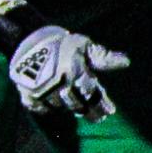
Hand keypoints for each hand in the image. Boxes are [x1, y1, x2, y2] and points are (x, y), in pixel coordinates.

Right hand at [6, 24, 127, 120]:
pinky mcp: (27, 94)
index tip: (109, 111)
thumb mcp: (83, 45)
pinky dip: (48, 108)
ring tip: (75, 107)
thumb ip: (102, 57)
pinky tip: (54, 106)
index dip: (102, 105)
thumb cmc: (60, 41)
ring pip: (60, 108)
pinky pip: (41, 108)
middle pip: (78, 106)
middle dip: (89, 112)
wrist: (25, 36)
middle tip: (96, 117)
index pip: (92, 95)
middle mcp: (59, 85)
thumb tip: (126, 62)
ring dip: (69, 108)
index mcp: (74, 73)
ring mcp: (42, 91)